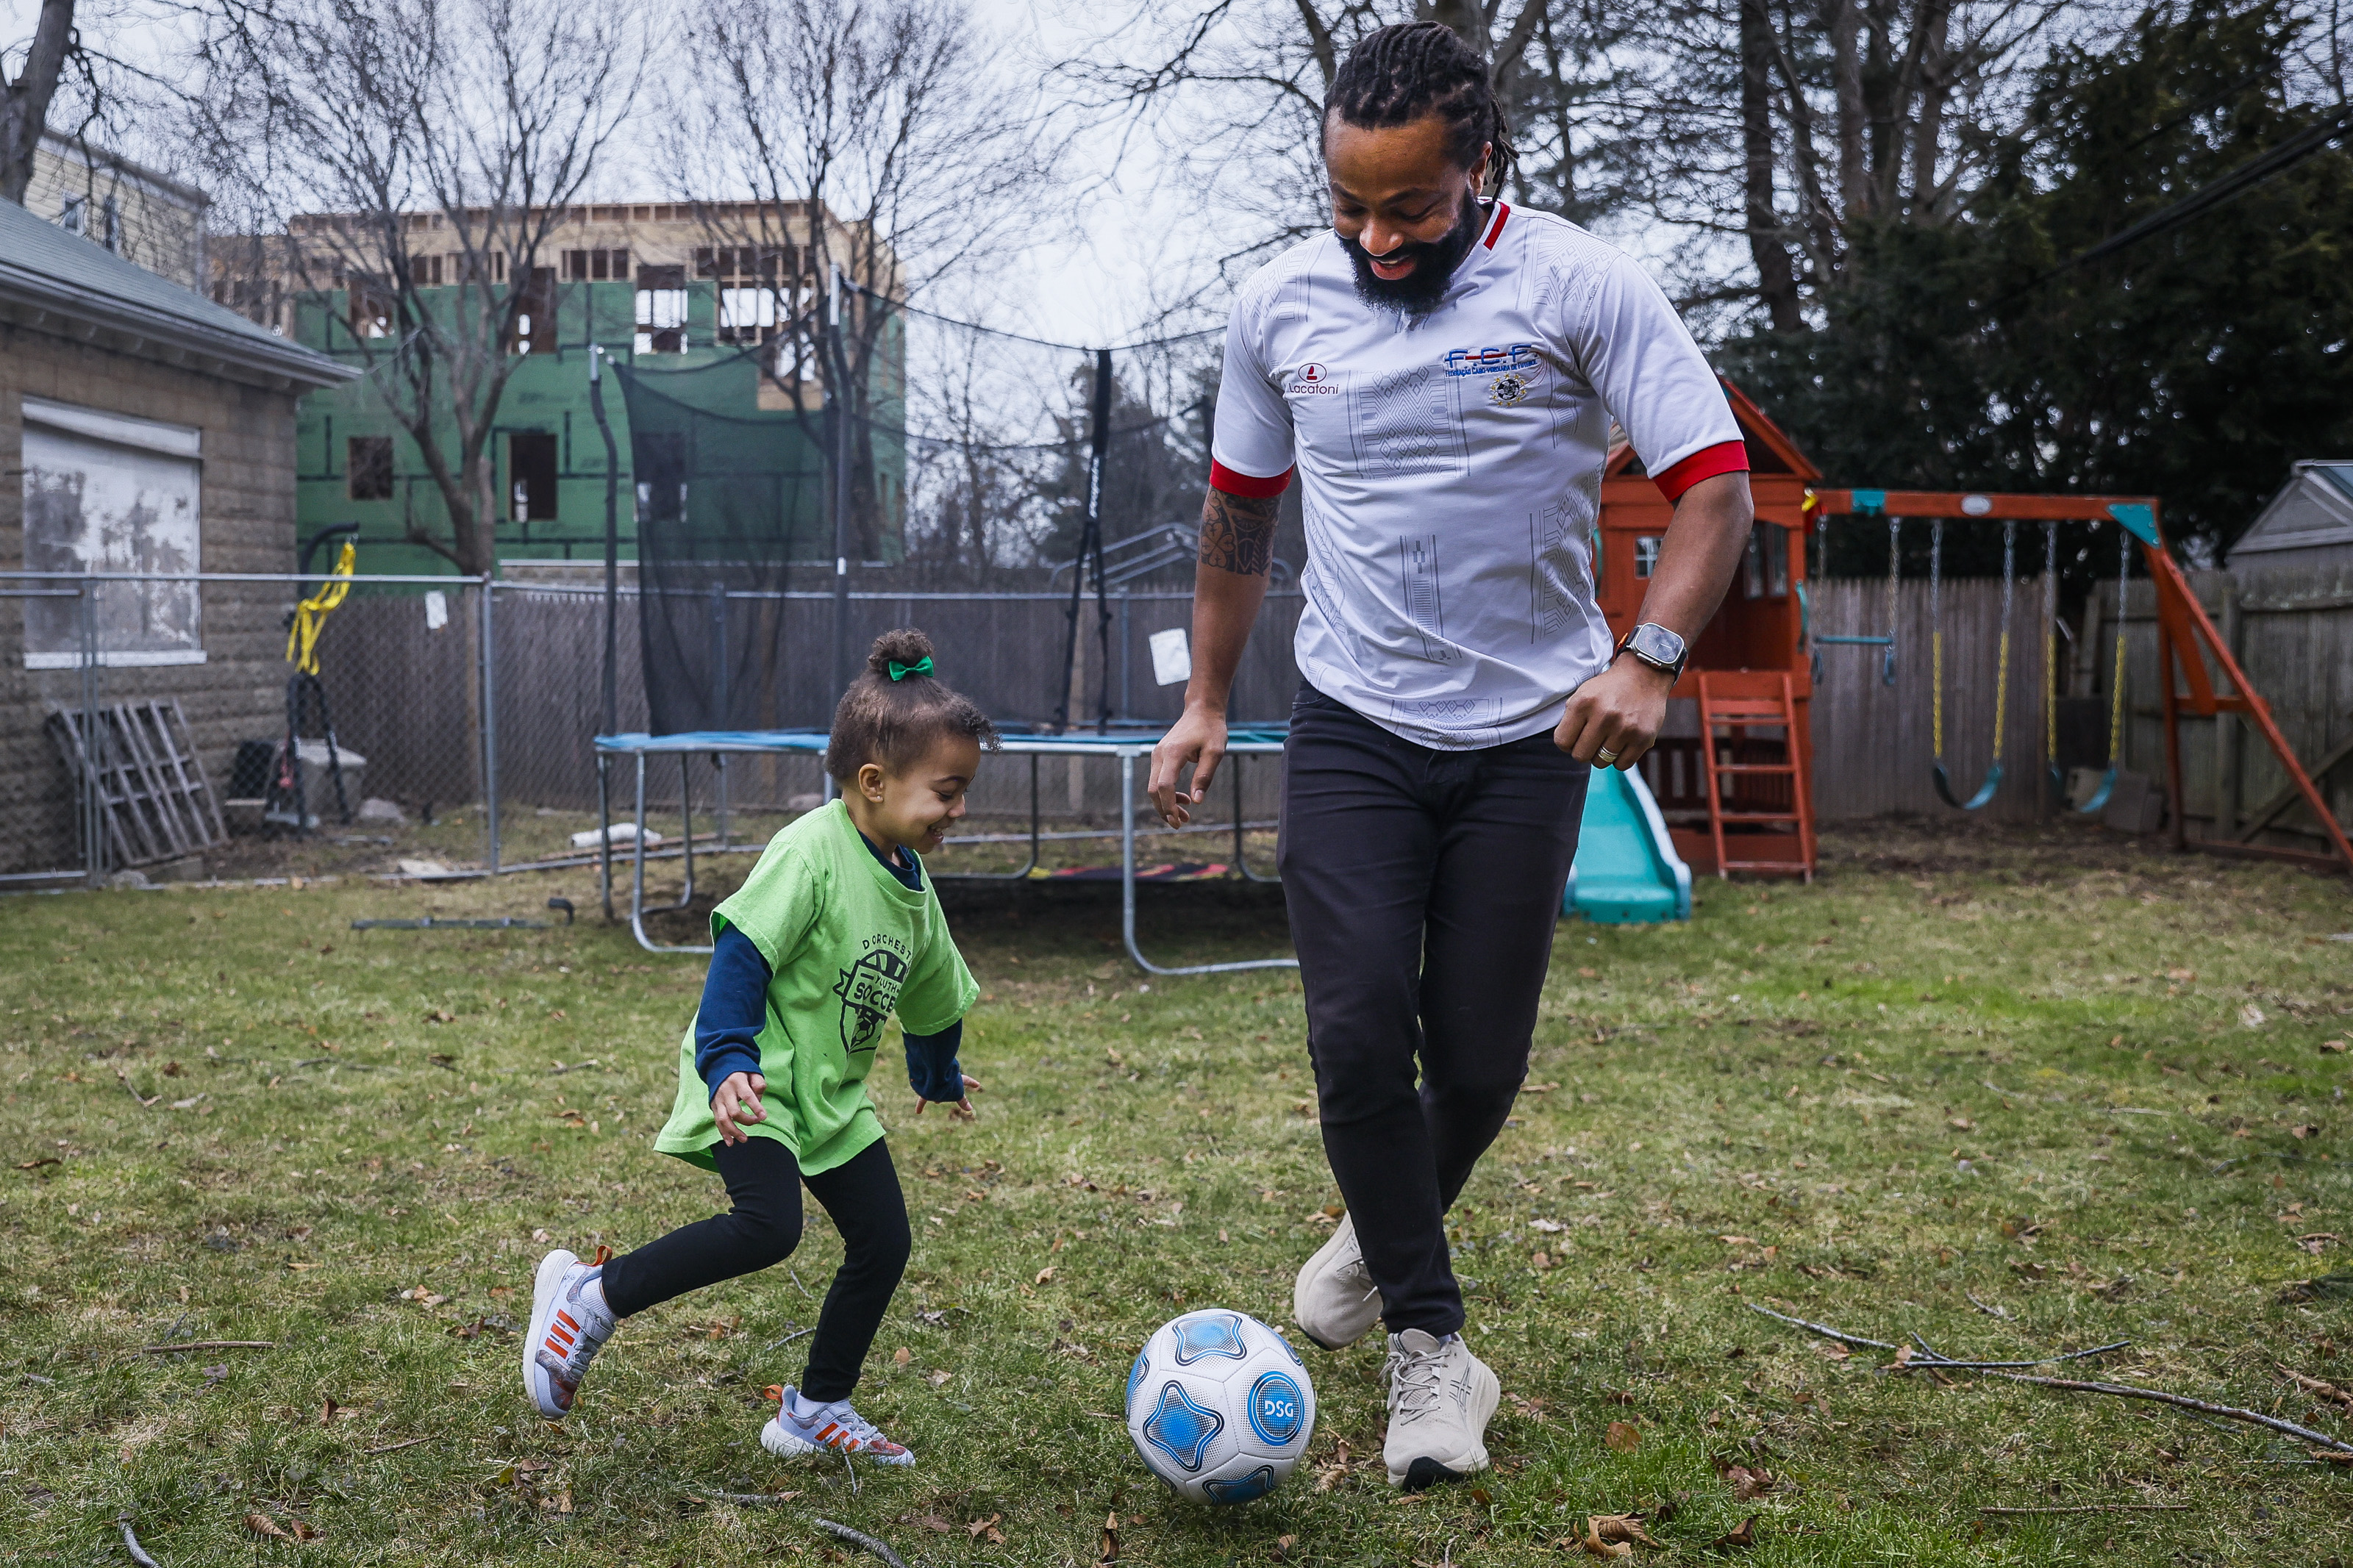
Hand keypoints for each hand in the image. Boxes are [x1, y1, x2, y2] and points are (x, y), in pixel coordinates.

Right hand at [711, 1070, 766, 1144]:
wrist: (720, 1067)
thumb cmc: (742, 1073)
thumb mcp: (752, 1072)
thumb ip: (758, 1083)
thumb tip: (759, 1095)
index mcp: (737, 1082)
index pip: (747, 1096)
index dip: (755, 1107)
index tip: (764, 1117)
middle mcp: (726, 1092)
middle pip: (734, 1111)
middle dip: (746, 1120)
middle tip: (757, 1121)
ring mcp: (718, 1100)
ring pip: (723, 1119)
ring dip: (734, 1131)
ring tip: (744, 1139)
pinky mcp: (714, 1107)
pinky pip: (717, 1122)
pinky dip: (723, 1133)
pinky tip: (731, 1142)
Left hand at [916, 1074, 981, 1120]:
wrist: (930, 1074)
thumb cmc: (946, 1081)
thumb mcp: (957, 1092)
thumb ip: (962, 1100)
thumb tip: (970, 1109)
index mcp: (955, 1078)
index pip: (966, 1080)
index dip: (972, 1083)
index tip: (978, 1084)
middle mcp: (944, 1078)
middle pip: (949, 1086)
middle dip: (950, 1091)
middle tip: (954, 1094)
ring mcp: (934, 1083)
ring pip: (937, 1090)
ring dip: (937, 1095)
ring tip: (936, 1102)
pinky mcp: (925, 1088)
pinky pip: (923, 1099)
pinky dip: (921, 1105)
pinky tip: (918, 1112)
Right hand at [1148, 704, 1226, 827]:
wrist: (1202, 710)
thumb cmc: (1211, 730)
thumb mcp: (1215, 752)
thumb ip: (1205, 776)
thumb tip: (1197, 802)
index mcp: (1173, 753)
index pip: (1164, 785)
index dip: (1169, 806)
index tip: (1178, 821)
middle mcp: (1160, 754)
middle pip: (1154, 789)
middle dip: (1164, 809)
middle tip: (1180, 824)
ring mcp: (1158, 754)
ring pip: (1154, 786)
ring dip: (1166, 803)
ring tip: (1184, 815)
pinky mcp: (1160, 756)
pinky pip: (1158, 779)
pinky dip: (1167, 793)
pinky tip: (1184, 799)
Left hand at [1556, 655, 1675, 768]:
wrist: (1644, 675)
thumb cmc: (1609, 689)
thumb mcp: (1583, 693)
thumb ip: (1570, 718)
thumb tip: (1565, 746)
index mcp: (1583, 703)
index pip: (1562, 742)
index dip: (1567, 742)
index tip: (1576, 736)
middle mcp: (1604, 716)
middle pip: (1580, 756)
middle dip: (1584, 750)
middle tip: (1593, 739)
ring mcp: (1625, 728)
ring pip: (1601, 762)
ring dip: (1602, 754)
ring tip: (1609, 738)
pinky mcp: (1643, 738)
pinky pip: (1622, 765)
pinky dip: (1620, 758)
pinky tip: (1622, 744)